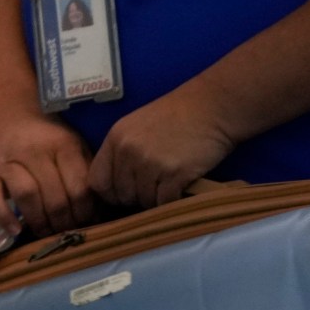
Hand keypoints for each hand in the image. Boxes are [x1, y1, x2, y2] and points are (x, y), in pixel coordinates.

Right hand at [0, 112, 94, 236]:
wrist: (10, 119)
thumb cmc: (50, 140)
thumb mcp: (75, 146)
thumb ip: (87, 173)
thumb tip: (99, 213)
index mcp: (64, 145)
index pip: (80, 187)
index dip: (86, 212)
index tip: (89, 224)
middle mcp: (35, 152)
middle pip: (55, 196)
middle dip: (65, 222)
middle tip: (69, 233)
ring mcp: (9, 162)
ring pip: (27, 195)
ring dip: (40, 221)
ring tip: (47, 234)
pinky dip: (2, 216)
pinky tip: (15, 231)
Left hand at [89, 89, 235, 209]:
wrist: (212, 107)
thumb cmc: (179, 116)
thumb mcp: (138, 126)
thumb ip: (124, 151)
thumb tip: (119, 186)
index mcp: (116, 138)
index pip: (97, 181)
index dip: (111, 192)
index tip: (125, 193)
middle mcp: (128, 151)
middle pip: (122, 195)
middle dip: (137, 197)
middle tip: (154, 188)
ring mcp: (151, 163)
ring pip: (144, 201)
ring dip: (157, 200)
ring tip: (170, 186)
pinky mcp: (175, 174)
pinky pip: (165, 202)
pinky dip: (173, 201)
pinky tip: (181, 189)